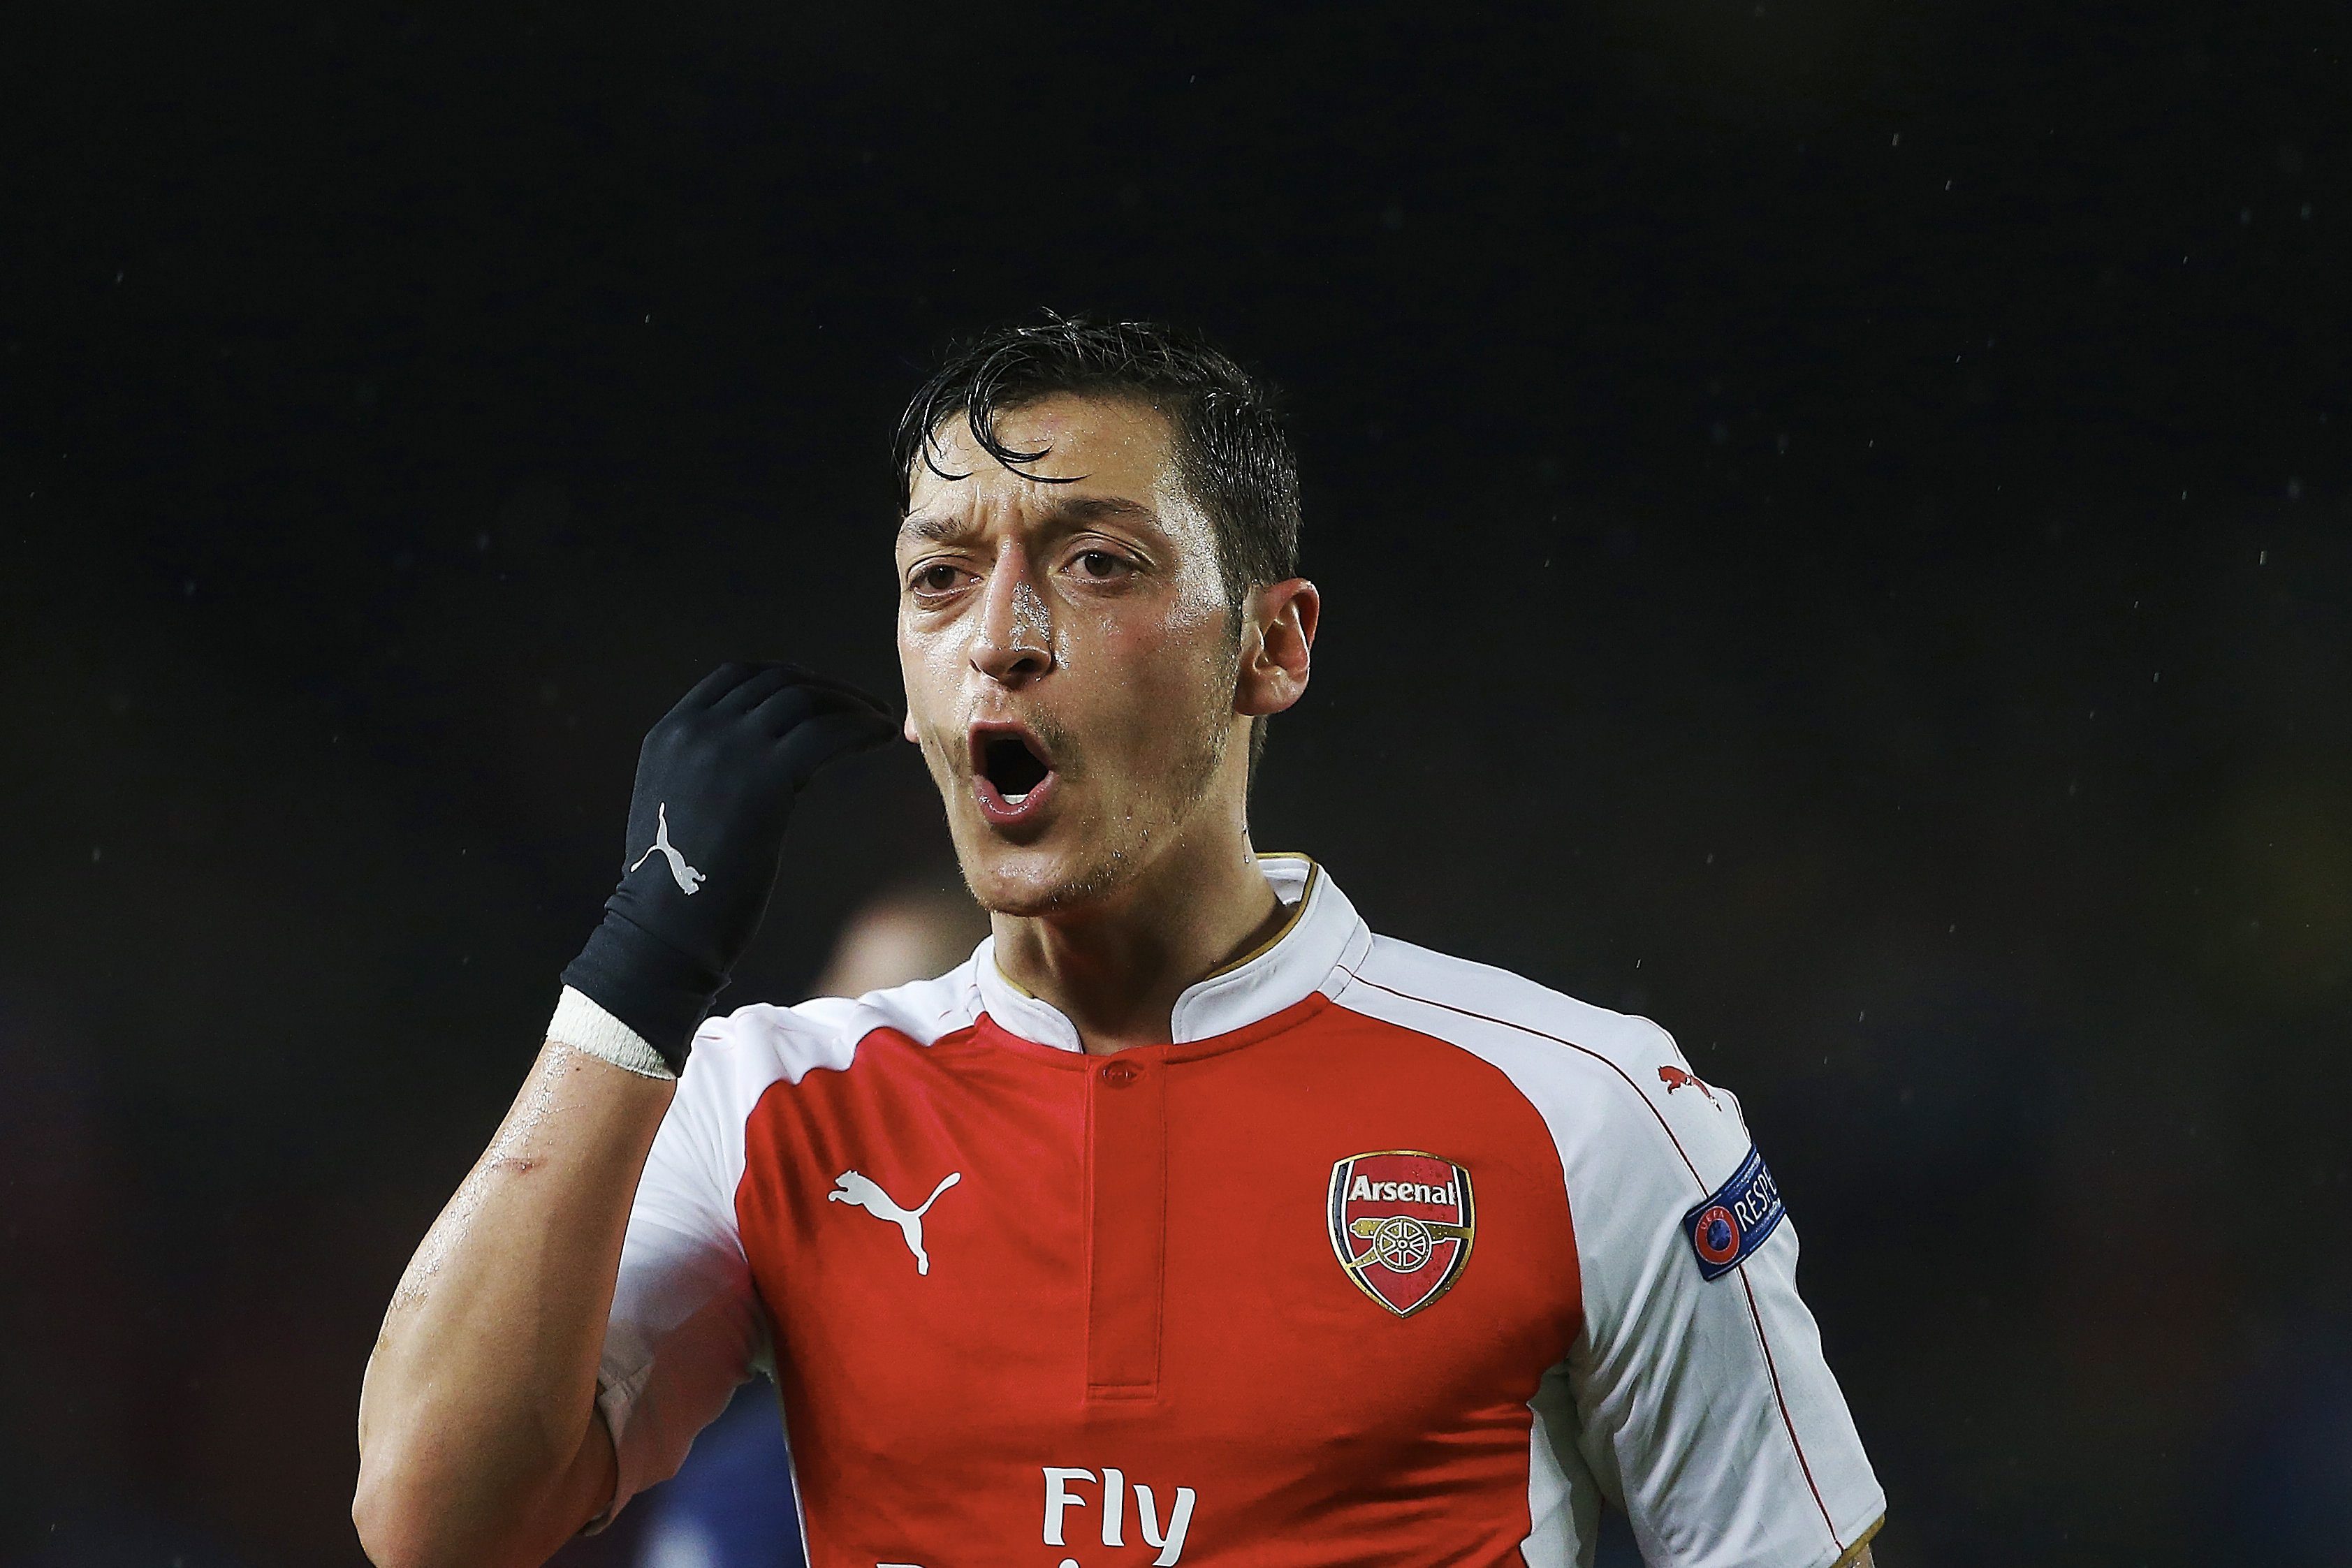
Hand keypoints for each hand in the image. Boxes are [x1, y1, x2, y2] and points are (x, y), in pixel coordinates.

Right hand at [560, 662, 897, 1069]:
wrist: (664, 930)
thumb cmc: (684, 885)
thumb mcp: (684, 806)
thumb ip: (719, 770)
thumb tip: (791, 753)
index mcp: (670, 733)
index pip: (737, 676)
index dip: (789, 678)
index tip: (823, 695)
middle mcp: (695, 730)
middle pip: (777, 681)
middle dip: (827, 688)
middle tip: (865, 706)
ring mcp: (727, 749)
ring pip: (805, 701)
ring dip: (851, 705)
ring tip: (882, 722)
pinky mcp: (764, 778)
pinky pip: (827, 733)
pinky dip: (861, 728)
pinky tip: (882, 738)